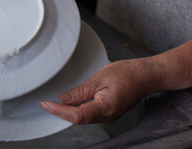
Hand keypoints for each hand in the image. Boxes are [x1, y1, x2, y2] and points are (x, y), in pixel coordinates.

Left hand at [40, 59, 161, 123]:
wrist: (146, 76)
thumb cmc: (128, 73)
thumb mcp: (101, 77)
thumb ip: (81, 90)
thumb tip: (64, 99)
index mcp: (105, 108)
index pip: (76, 115)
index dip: (59, 111)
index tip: (46, 105)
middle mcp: (106, 116)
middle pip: (78, 119)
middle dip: (60, 112)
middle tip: (46, 104)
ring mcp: (108, 116)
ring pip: (83, 117)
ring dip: (68, 111)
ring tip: (54, 103)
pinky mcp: (108, 112)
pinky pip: (89, 114)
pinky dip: (78, 109)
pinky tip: (71, 102)